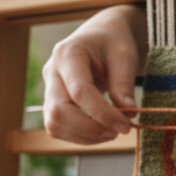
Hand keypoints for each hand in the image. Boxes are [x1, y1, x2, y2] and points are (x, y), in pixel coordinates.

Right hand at [43, 5, 147, 143]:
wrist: (101, 37)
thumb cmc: (113, 42)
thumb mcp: (124, 56)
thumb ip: (124, 84)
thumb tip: (127, 114)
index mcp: (68, 53)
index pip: (79, 91)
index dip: (103, 114)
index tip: (125, 125)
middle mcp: (52, 71)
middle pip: (59, 111)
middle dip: (90, 129)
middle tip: (118, 131)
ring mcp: (48, 89)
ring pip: (55, 125)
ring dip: (85, 137)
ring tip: (111, 131)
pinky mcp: (51, 104)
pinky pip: (58, 129)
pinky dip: (80, 137)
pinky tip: (100, 131)